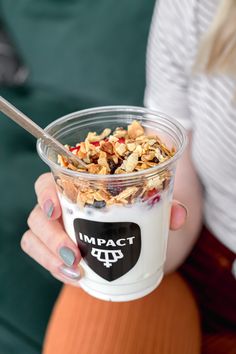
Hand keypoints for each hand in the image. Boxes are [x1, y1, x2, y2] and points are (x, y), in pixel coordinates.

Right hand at [21, 173, 186, 283]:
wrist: (134, 234)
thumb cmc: (136, 211)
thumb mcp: (150, 206)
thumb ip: (165, 206)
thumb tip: (178, 216)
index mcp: (75, 187)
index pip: (47, 182)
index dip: (45, 193)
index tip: (56, 209)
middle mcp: (59, 206)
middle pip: (37, 215)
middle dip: (50, 236)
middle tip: (74, 254)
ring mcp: (55, 229)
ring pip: (34, 238)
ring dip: (50, 257)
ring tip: (77, 271)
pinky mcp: (56, 251)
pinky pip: (44, 259)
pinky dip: (57, 270)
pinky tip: (77, 278)